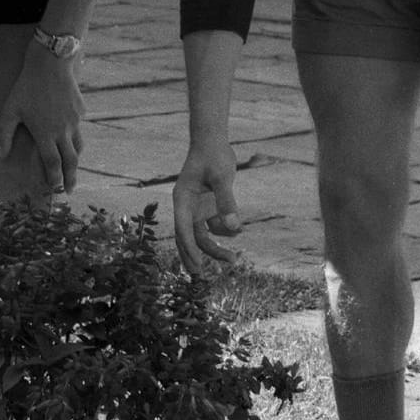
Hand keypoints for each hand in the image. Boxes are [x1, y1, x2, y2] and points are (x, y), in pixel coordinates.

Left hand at [0, 52, 84, 194]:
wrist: (50, 63)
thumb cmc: (26, 87)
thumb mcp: (10, 110)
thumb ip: (5, 135)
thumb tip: (1, 155)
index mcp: (45, 134)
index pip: (52, 164)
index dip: (54, 178)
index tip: (55, 189)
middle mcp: (63, 131)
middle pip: (70, 161)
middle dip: (70, 178)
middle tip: (69, 190)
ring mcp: (74, 121)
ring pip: (78, 146)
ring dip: (75, 160)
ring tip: (71, 168)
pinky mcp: (80, 110)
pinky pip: (79, 128)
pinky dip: (75, 136)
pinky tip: (69, 135)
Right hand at [172, 140, 242, 274]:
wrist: (213, 142)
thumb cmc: (214, 156)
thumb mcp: (222, 177)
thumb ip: (227, 201)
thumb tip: (234, 227)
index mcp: (182, 199)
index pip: (182, 228)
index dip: (188, 248)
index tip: (196, 265)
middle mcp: (187, 206)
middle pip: (189, 237)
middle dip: (194, 257)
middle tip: (200, 277)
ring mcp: (197, 208)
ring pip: (203, 236)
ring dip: (215, 248)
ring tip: (233, 259)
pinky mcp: (208, 207)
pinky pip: (214, 227)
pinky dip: (225, 232)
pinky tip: (237, 231)